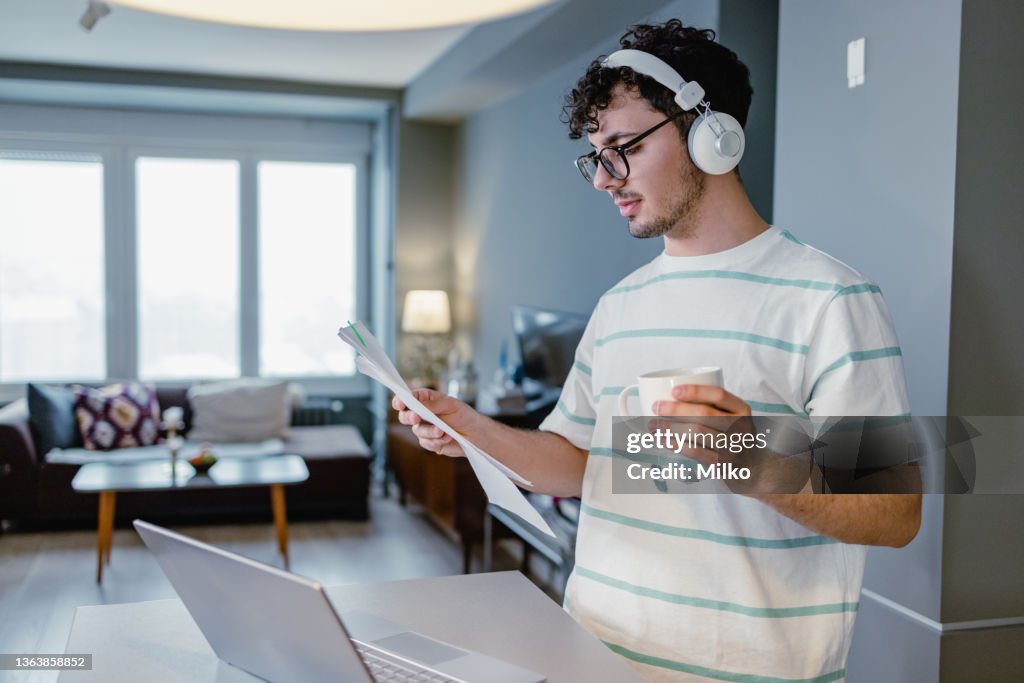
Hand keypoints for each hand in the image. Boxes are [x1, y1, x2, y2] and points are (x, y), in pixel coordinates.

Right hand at [392, 388, 477, 458]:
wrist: (475, 434)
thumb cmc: (463, 415)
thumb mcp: (451, 404)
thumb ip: (433, 403)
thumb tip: (417, 402)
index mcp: (425, 401)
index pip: (408, 399)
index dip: (400, 400)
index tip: (401, 403)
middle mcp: (422, 415)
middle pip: (405, 416)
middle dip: (409, 417)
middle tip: (417, 417)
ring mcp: (424, 429)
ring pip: (417, 430)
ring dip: (430, 431)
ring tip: (443, 431)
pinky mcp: (429, 442)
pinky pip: (426, 442)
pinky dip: (437, 441)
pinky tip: (448, 437)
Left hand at [649, 385, 811, 493]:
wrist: (754, 468)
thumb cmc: (734, 437)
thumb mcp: (733, 417)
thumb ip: (712, 407)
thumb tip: (671, 397)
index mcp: (742, 410)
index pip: (718, 395)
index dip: (695, 391)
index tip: (674, 391)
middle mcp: (740, 427)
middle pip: (704, 413)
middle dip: (675, 409)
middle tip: (656, 407)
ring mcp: (733, 447)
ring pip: (697, 432)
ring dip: (670, 428)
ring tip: (653, 425)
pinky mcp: (723, 464)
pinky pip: (695, 452)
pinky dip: (676, 444)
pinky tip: (663, 440)